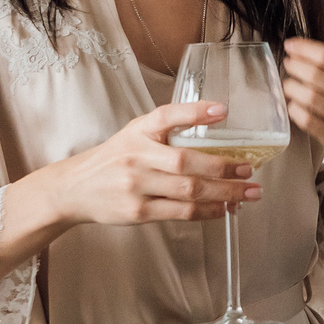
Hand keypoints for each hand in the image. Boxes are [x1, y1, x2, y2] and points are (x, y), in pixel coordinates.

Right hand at [32, 101, 260, 227]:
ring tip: (248, 193)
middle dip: (224, 167)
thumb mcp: (135, 134)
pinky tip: (224, 209)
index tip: (223, 111)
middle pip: (186, 162)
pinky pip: (181, 212)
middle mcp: (136, 157)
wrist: (75, 189)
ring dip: (224, 193)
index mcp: (137, 132)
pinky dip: (207, 211)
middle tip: (249, 169)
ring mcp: (137, 187)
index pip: (166, 116)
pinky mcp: (139, 212)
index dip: (195, 112)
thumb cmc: (114, 159)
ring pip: (189, 191)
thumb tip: (217, 126)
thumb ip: (168, 130)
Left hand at [282, 27, 323, 167]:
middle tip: (287, 63)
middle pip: (315, 76)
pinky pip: (307, 121)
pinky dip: (295, 109)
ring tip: (288, 83)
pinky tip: (293, 103)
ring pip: (308, 98)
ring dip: (291, 87)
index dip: (304, 49)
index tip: (291, 45)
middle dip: (295, 66)